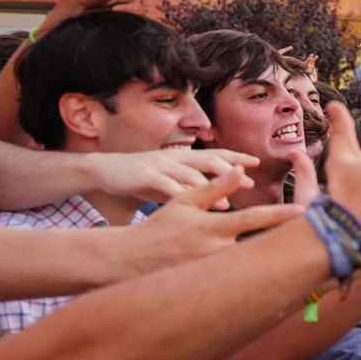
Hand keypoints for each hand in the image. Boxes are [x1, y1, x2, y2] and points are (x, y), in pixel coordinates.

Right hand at [87, 148, 259, 207]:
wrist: (104, 171)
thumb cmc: (141, 178)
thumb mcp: (170, 180)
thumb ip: (192, 186)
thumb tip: (220, 197)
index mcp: (182, 158)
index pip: (213, 154)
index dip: (235, 157)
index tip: (256, 162)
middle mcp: (175, 158)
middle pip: (207, 159)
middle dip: (230, 168)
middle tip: (250, 180)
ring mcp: (160, 166)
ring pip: (190, 173)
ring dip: (210, 184)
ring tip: (229, 199)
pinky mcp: (146, 177)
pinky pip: (167, 186)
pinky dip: (183, 194)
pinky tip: (193, 206)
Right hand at [124, 167, 302, 274]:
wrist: (128, 261)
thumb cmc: (159, 228)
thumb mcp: (184, 202)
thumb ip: (214, 186)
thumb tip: (240, 170)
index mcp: (213, 227)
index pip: (252, 219)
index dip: (278, 215)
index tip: (302, 212)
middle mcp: (216, 251)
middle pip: (261, 248)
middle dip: (287, 246)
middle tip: (317, 241)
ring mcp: (214, 272)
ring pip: (253, 268)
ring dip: (277, 267)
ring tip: (306, 266)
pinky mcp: (210, 288)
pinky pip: (240, 286)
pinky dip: (258, 285)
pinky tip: (278, 288)